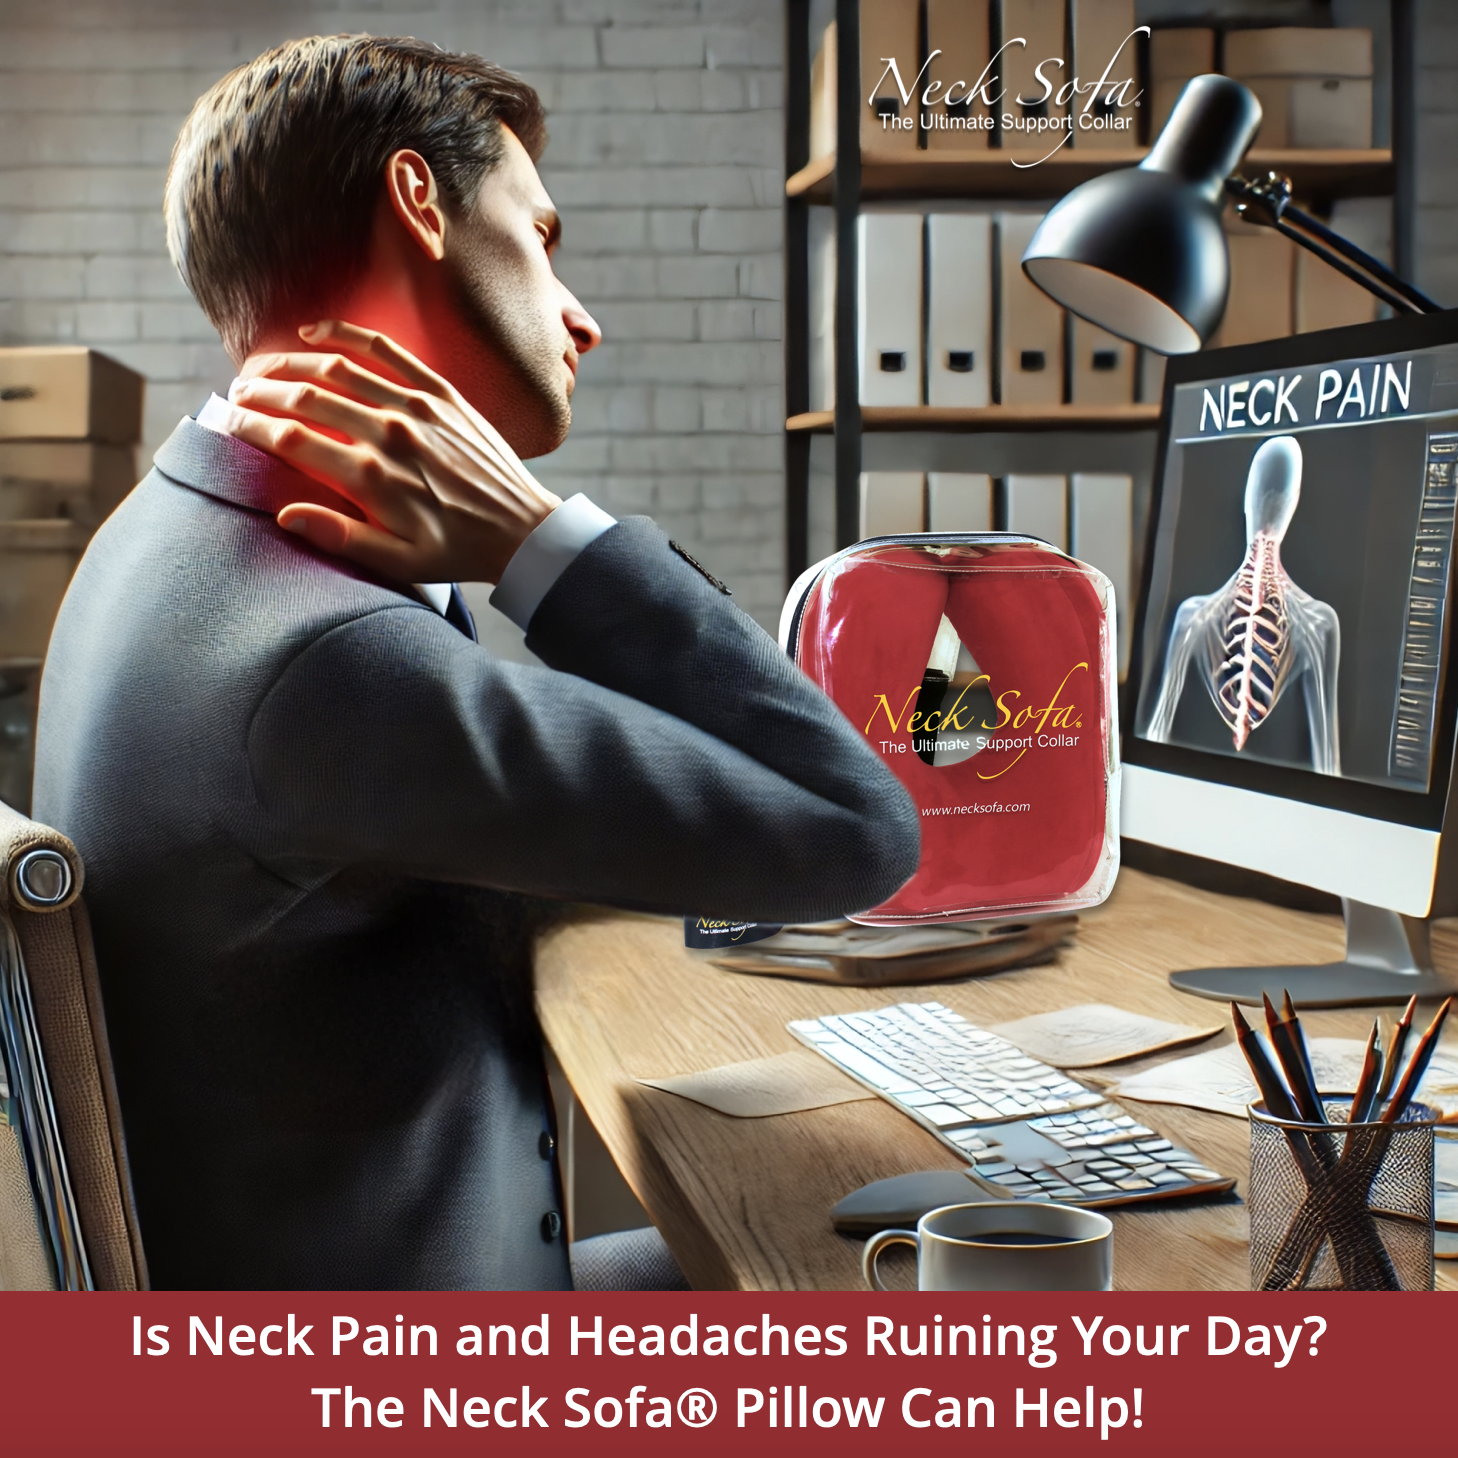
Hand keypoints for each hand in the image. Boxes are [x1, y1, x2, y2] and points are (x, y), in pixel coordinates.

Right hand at [224, 320, 561, 584]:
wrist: (522, 529)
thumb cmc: (456, 552)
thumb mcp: (398, 562)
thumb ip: (339, 537)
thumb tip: (283, 514)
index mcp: (371, 477)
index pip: (289, 438)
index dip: (249, 425)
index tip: (226, 421)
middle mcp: (389, 432)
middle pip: (304, 396)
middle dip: (260, 390)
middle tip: (235, 393)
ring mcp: (416, 406)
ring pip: (336, 367)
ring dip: (290, 362)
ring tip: (260, 367)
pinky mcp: (441, 391)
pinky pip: (384, 350)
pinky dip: (344, 334)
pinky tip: (313, 333)